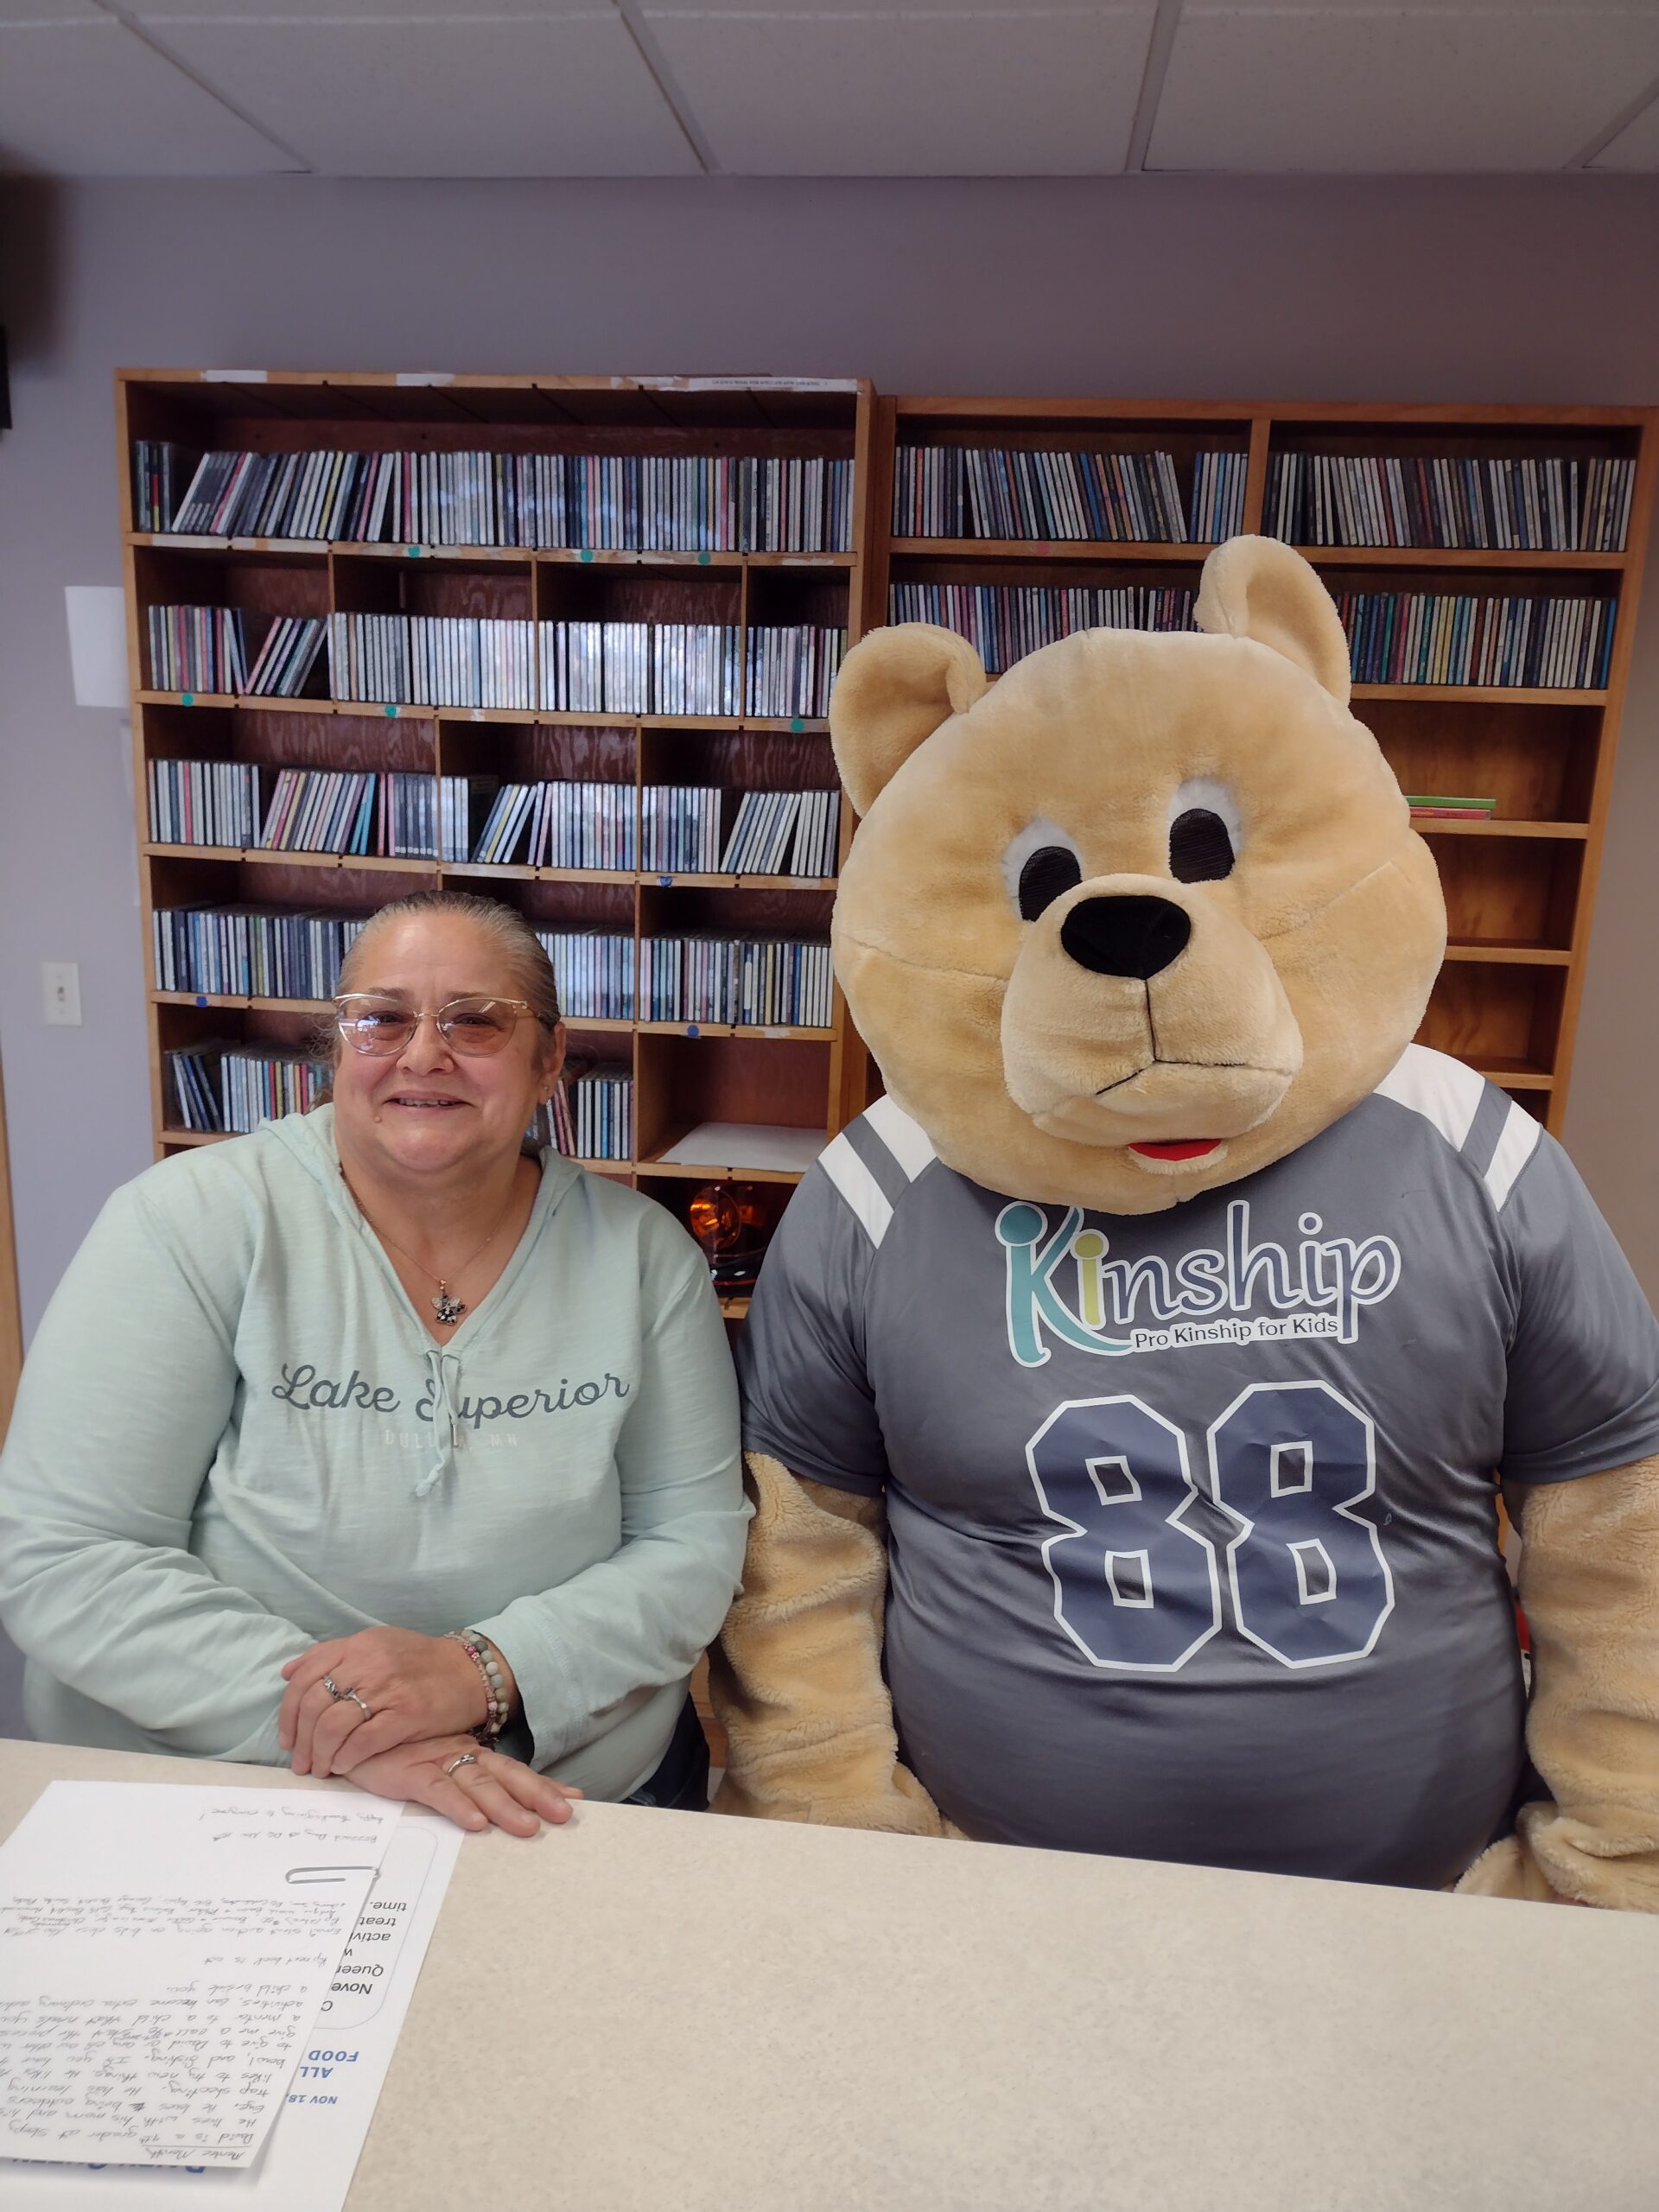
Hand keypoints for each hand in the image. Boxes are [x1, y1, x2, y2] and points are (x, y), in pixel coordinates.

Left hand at [279, 1627, 513, 1776]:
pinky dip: (347, 1757)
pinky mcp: (408, 1713)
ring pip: (334, 1725)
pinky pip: (364, 1740)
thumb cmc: (419, 1662)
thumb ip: (332, 1655)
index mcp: (358, 1645)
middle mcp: (369, 1663)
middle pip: (315, 1705)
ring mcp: (389, 1688)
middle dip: (302, 1741)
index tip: (288, 1739)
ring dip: (321, 1753)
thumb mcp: (375, 1644)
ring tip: (321, 1769)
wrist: (469, 1672)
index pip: (305, 1678)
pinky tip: (344, 1766)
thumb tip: (287, 1672)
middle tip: (301, 1763)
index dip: (288, 1713)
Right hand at [346, 1735, 580, 1836]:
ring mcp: (434, 1763)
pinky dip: (457, 1807)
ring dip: (504, 1806)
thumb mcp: (429, 1764)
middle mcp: (457, 1756)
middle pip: (505, 1776)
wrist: (347, 1730)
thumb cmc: (391, 1750)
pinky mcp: (408, 1773)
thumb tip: (486, 1803)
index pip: (512, 1770)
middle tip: (565, 1815)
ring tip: (529, 1827)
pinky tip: (475, 1823)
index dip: (543, 1784)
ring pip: (478, 1785)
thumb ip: (458, 1778)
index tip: (576, 1799)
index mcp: (466, 1753)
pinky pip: (437, 1792)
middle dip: (537, 1795)